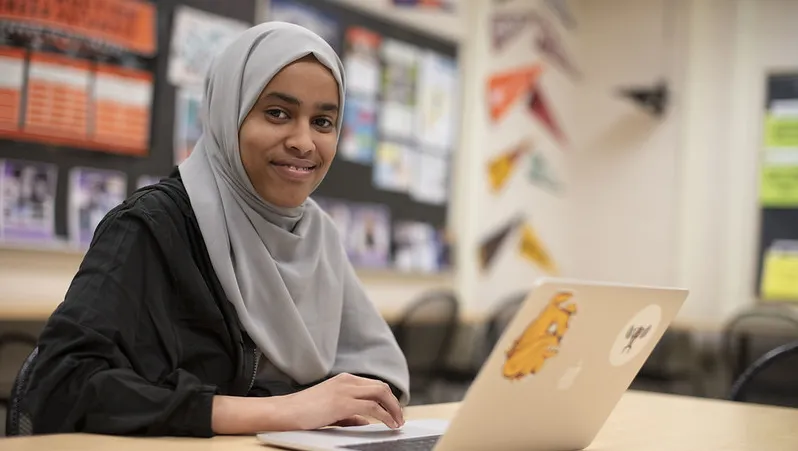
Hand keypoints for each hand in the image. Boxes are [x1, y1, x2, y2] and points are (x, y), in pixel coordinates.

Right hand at [279, 373, 404, 430]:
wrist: (285, 411)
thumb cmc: (303, 411)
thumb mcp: (330, 409)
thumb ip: (349, 414)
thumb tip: (365, 421)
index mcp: (344, 379)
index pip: (373, 384)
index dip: (387, 397)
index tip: (394, 410)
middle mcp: (347, 381)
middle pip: (381, 387)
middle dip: (394, 402)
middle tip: (400, 417)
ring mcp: (346, 390)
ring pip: (381, 394)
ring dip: (393, 409)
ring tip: (398, 422)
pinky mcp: (344, 403)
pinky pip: (373, 408)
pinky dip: (386, 416)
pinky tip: (389, 424)